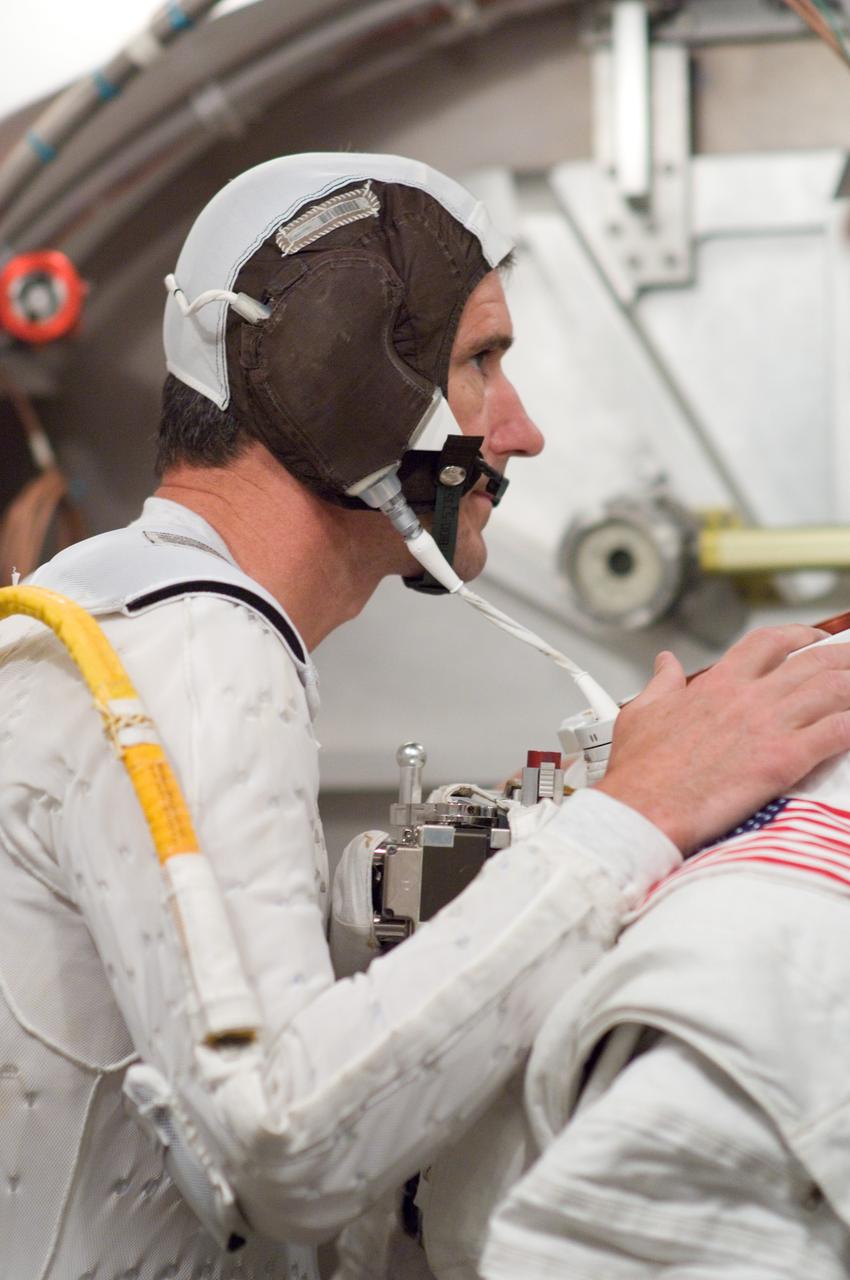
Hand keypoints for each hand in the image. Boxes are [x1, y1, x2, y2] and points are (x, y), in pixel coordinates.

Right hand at [596, 625, 849, 852]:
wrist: (644, 808)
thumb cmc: (641, 770)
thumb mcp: (642, 712)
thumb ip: (661, 683)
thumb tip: (665, 663)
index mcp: (717, 684)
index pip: (768, 642)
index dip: (799, 636)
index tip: (813, 640)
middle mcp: (748, 697)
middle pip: (813, 661)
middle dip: (843, 657)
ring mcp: (769, 726)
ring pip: (833, 690)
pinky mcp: (784, 760)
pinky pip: (836, 733)